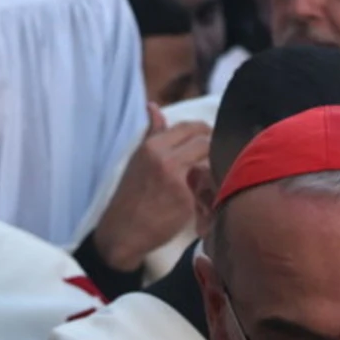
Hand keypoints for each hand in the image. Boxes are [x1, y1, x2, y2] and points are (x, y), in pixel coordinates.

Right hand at [91, 105, 213, 271]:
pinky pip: (209, 185)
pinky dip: (212, 188)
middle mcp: (164, 157)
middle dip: (214, 148)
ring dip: (216, 166)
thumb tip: (154, 106)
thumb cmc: (131, 196)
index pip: (189, 127)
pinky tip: (208, 196)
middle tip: (217, 158)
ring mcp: (177, 178)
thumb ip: (151, 132)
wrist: (122, 232)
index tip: (209, 140)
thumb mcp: (137, 159)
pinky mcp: (186, 199)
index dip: (204, 132)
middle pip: (204, 141)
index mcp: (152, 146)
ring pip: (210, 161)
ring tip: (213, 176)